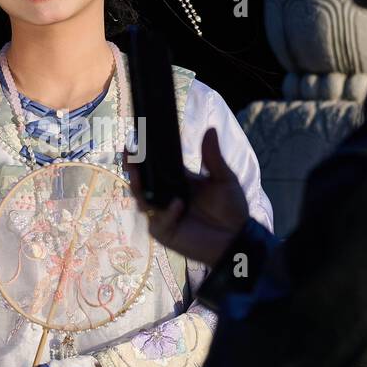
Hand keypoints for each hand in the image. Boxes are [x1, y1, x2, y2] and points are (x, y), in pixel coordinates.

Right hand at [126, 126, 249, 266]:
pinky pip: (158, 221)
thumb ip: (213, 157)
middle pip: (142, 182)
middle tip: (129, 156)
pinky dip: (167, 213)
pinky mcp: (164, 232)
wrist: (237, 237)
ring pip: (142, 200)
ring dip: (139, 188)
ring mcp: (162, 215)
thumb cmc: (231, 208)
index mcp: (177, 181)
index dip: (144, 156)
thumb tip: (210, 129)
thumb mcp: (224, 179)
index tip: (135, 142)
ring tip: (139, 176)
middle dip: (133, 169)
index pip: (156, 167)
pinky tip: (178, 205)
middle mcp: (166, 197)